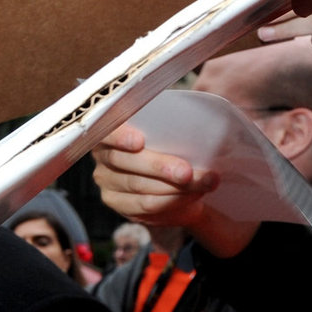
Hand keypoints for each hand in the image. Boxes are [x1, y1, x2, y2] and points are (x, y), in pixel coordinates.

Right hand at [91, 125, 256, 257]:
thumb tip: (207, 106)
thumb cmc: (177, 147)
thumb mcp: (175, 131)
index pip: (106, 132)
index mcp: (112, 131)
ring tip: (204, 183)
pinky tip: (192, 195)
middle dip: (159, 167)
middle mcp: (104, 157)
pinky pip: (144, 205)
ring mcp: (108, 182)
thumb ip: (176, 122)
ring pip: (138, 185)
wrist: (181, 181)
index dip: (119, 136)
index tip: (139, 142)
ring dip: (173, 186)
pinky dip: (171, 200)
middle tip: (187, 172)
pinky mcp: (118, 203)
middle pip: (125, 161)